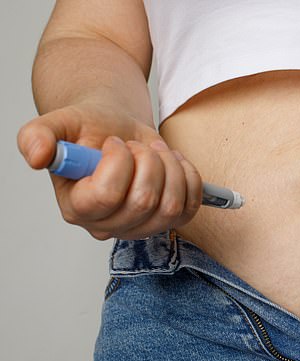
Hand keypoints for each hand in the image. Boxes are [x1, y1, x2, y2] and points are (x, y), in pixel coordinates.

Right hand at [17, 102, 202, 239]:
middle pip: (144, 202)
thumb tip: (36, 156)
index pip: (107, 195)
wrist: (116, 131)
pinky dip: (189, 177)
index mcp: (76, 207)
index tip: (114, 143)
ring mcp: (141, 228)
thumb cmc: (89, 130)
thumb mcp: (59, 123)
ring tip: (155, 152)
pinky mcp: (169, 221)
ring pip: (171, 206)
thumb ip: (38, 136)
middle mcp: (108, 225)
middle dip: (148, 161)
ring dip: (170, 167)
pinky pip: (191, 206)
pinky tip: (173, 162)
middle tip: (137, 146)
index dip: (119, 162)